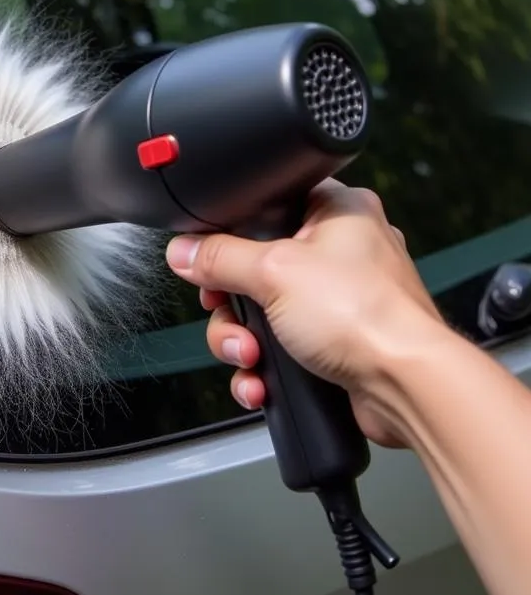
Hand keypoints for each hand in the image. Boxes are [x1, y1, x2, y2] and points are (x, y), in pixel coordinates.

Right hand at [166, 179, 446, 448]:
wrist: (408, 386)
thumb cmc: (368, 316)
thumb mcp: (273, 272)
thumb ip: (219, 257)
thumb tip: (185, 251)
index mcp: (335, 211)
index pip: (264, 207)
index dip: (229, 236)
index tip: (209, 262)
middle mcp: (341, 251)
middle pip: (254, 268)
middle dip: (233, 306)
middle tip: (229, 315)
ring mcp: (340, 299)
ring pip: (264, 314)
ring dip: (244, 341)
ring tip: (249, 356)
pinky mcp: (337, 341)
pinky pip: (282, 347)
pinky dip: (265, 366)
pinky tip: (261, 380)